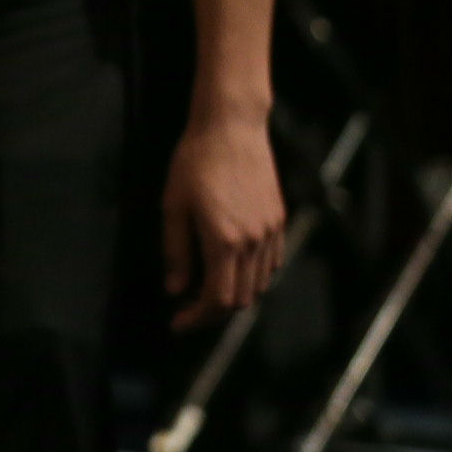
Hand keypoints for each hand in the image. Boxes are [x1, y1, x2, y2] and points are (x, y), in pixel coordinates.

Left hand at [162, 109, 287, 329]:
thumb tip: (175, 290)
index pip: (217, 299)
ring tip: (205, 291)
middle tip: (187, 311)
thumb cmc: (194, 162)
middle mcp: (253, 242)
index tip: (177, 324)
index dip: (197, 318)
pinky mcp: (278, 221)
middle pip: (241, 299)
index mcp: (224, 241)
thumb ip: (176, 251)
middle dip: (213, 312)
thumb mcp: (173, 205)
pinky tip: (230, 268)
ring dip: (233, 295)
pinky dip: (252, 276)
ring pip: (259, 284)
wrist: (231, 128)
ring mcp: (271, 232)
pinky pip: (270, 264)